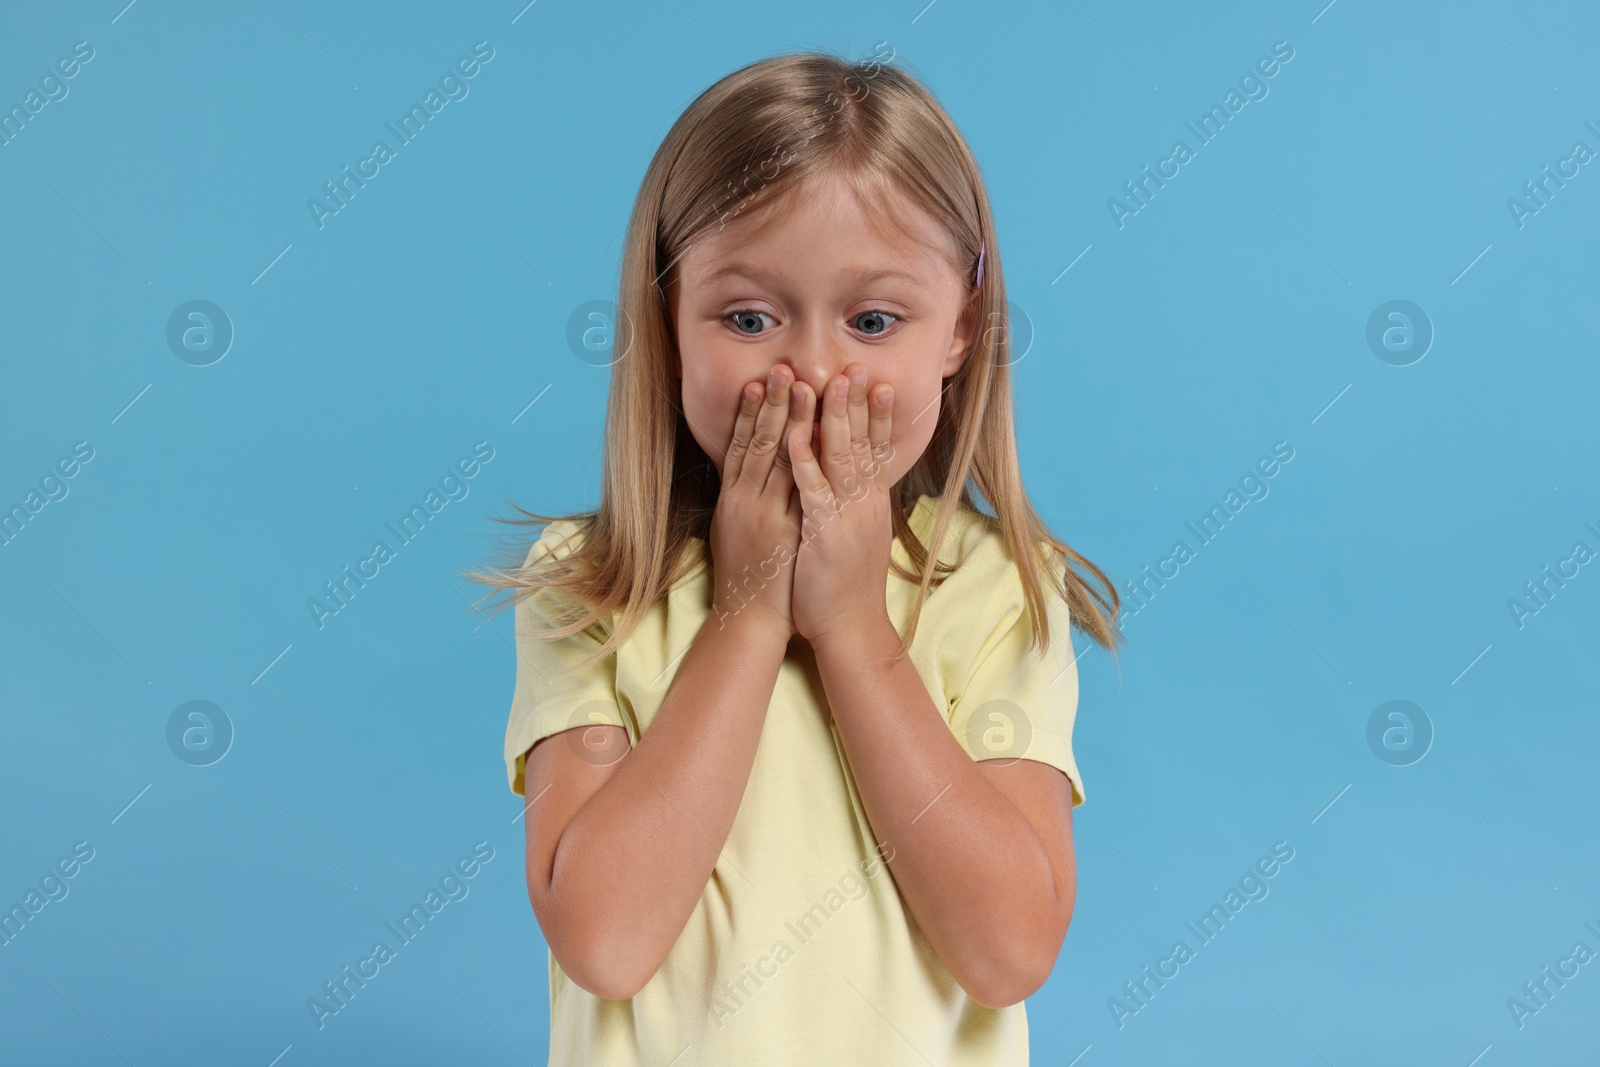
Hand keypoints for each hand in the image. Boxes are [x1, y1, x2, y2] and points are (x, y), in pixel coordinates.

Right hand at [708, 365, 813, 639]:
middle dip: (771, 403)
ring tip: (796, 384)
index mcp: (734, 498)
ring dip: (785, 418)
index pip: (743, 444)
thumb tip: (752, 474)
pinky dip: (795, 460)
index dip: (752, 411)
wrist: (749, 619)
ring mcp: (762, 513)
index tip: (762, 380)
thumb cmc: (752, 578)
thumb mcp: (740, 532)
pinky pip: (789, 488)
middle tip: (782, 367)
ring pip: (771, 457)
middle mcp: (745, 499)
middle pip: (758, 441)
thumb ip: (747, 500)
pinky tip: (803, 435)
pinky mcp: (779, 530)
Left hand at [786, 363, 895, 643]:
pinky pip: (813, 489)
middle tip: (855, 366)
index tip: (877, 382)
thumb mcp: (858, 537)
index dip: (877, 415)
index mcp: (870, 503)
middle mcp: (863, 503)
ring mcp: (845, 516)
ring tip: (827, 382)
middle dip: (857, 403)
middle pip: (862, 443)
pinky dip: (806, 459)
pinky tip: (799, 433)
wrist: (850, 626)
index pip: (876, 449)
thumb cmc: (847, 585)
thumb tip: (861, 483)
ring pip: (841, 457)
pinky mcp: (824, 532)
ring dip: (834, 418)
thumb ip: (859, 506)